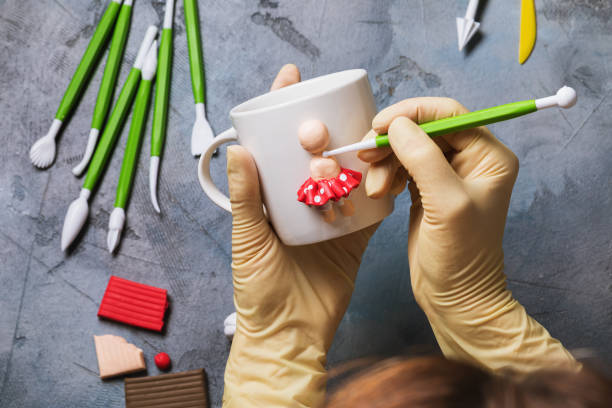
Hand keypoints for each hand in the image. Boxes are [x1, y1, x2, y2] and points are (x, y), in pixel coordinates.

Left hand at [223, 65, 377, 406]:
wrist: (291, 334)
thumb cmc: (259, 291)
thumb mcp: (249, 241)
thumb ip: (246, 198)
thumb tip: (239, 151)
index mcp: (272, 198)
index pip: (277, 144)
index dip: (281, 109)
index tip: (291, 78)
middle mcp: (302, 201)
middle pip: (316, 152)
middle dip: (320, 131)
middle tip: (321, 127)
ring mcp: (331, 216)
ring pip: (346, 173)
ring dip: (352, 156)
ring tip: (354, 146)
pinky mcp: (355, 235)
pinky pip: (370, 207)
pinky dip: (379, 189)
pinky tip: (387, 170)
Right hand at [359, 98, 577, 372]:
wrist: (455, 298)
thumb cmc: (461, 256)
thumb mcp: (446, 204)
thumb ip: (423, 159)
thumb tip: (397, 124)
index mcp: (488, 156)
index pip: (448, 114)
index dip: (412, 112)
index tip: (379, 125)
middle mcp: (471, 159)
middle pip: (423, 128)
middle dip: (393, 140)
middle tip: (365, 154)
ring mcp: (447, 174)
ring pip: (407, 147)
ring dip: (385, 161)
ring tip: (375, 188)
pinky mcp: (426, 188)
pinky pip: (401, 166)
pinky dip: (386, 173)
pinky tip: (380, 192)